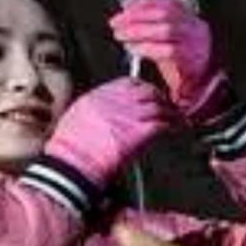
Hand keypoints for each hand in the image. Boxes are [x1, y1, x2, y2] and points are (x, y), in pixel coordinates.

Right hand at [42, 78, 172, 186]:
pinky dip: (171, 125)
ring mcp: (129, 115)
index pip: (128, 83)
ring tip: (174, 118)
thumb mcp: (77, 116)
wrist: (74, 163)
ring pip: (158, 106)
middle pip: (147, 91)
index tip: (147, 93)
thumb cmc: (71, 148)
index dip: (142, 87)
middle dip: (159, 98)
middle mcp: (116, 101)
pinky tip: (174, 128)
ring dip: (169, 112)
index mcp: (99, 95)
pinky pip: (162, 123)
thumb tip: (110, 110)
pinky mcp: (139, 131)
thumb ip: (96, 108)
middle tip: (165, 106)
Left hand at [109, 0, 226, 123]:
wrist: (202, 90)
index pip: (168, 2)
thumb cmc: (183, 66)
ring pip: (166, 30)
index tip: (127, 6)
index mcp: (190, 20)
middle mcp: (195, 29)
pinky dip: (147, 48)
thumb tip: (128, 20)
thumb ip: (155, 29)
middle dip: (136, 16)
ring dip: (138, 31)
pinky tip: (134, 49)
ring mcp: (195, 44)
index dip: (145, 2)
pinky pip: (168, 51)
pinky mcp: (191, 61)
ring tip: (122, 35)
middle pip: (164, 14)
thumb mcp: (171, 42)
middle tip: (117, 23)